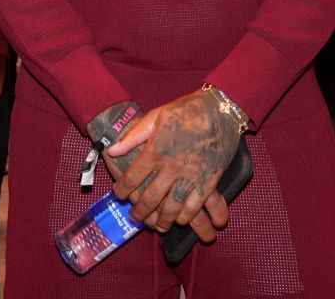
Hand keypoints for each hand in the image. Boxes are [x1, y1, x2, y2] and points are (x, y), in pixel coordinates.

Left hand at [104, 90, 240, 233]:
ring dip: (162, 220)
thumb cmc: (187, 110)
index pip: (132, 178)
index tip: (119, 195)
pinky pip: (195, 206)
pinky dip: (186, 216)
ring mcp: (191, 176)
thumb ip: (134, 135)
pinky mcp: (209, 181)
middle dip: (140, 212)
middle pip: (150, 198)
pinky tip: (180, 219)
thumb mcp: (157, 115)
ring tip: (156, 225)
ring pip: (172, 208)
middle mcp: (171, 166)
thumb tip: (113, 150)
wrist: (221, 110)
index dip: (122, 190)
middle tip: (135, 217)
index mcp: (156, 150)